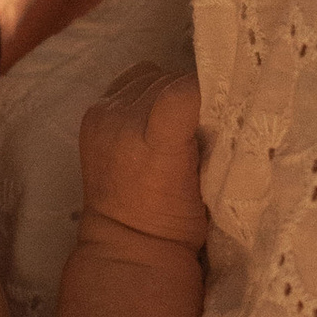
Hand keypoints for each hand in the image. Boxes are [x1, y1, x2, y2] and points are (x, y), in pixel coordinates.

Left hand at [78, 65, 206, 251]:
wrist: (126, 241)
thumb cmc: (177, 221)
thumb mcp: (211, 184)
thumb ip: (215, 138)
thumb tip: (223, 99)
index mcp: (157, 147)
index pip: (184, 90)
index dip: (208, 90)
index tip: (222, 103)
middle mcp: (124, 125)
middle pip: (170, 78)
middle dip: (191, 93)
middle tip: (202, 119)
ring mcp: (104, 117)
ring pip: (150, 75)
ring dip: (168, 89)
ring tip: (176, 118)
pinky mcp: (93, 114)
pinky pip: (129, 81)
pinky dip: (147, 91)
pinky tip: (153, 115)